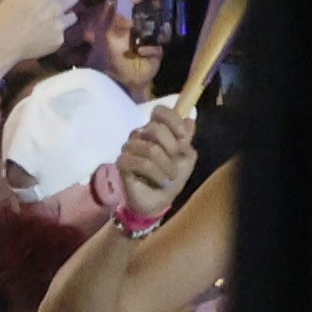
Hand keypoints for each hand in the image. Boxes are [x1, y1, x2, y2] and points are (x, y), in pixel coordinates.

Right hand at [0, 0, 83, 99]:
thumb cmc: (4, 18)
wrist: (4, 45)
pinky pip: (62, 32)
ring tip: (51, 18)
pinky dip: (54, 31)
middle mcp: (57, 9)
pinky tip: (41, 34)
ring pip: (73, 16)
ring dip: (63, 14)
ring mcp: (60, 26)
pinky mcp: (59, 40)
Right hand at [113, 102, 201, 218]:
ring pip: (150, 149)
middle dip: (173, 147)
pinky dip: (156, 173)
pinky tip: (161, 180)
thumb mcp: (187, 157)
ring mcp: (129, 148)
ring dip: (166, 165)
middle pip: (155, 129)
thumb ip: (186, 138)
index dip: (173, 121)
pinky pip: (140, 163)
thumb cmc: (172, 176)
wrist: (160, 199)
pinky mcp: (122, 163)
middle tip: (177, 160)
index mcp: (156, 130)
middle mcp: (140, 135)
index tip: (184, 138)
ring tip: (170, 176)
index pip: (159, 111)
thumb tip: (190, 119)